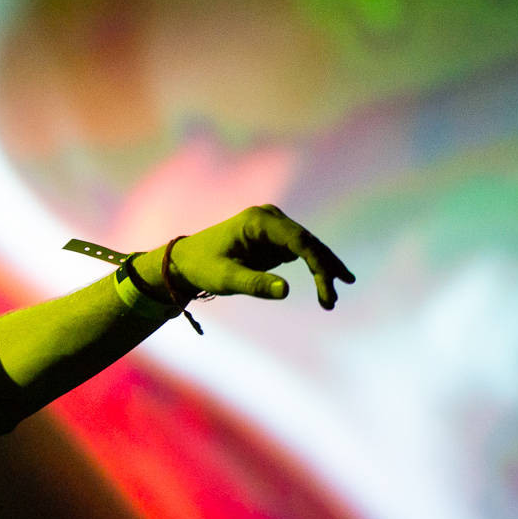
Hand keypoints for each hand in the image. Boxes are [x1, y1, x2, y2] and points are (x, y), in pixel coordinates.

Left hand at [167, 205, 353, 309]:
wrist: (185, 262)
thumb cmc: (201, 267)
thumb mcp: (224, 279)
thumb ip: (254, 283)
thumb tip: (286, 290)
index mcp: (258, 220)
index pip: (298, 240)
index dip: (317, 264)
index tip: (328, 287)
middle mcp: (270, 218)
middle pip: (308, 243)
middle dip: (325, 270)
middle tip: (332, 300)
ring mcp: (274, 227)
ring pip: (309, 248)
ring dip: (323, 271)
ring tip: (331, 300)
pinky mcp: (274, 240)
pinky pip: (301, 254)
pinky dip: (314, 270)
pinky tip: (326, 287)